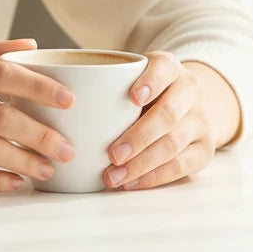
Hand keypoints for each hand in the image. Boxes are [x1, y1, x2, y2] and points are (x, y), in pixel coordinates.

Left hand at [102, 51, 240, 190]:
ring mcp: (200, 120)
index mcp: (169, 68)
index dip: (151, 82)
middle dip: (139, 136)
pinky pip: (182, 166)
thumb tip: (48, 102)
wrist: (186, 106)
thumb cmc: (141, 93)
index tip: (133, 97)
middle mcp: (189, 91)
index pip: (163, 68)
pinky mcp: (204, 148)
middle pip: (168, 114)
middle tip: (112, 154)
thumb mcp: (127, 79)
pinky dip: (153, 177)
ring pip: (174, 143)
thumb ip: (100, 84)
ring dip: (141, 163)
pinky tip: (130, 183)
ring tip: (113, 176)